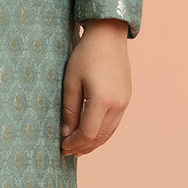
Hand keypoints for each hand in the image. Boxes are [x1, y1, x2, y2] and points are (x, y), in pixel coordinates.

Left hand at [60, 19, 131, 155]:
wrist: (108, 36)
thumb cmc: (85, 55)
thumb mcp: (71, 82)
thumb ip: (69, 110)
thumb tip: (65, 134)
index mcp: (102, 101)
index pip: (87, 133)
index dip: (74, 143)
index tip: (61, 146)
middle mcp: (117, 105)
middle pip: (99, 136)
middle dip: (82, 146)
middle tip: (67, 152)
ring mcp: (124, 102)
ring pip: (109, 132)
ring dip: (93, 143)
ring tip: (78, 148)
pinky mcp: (126, 98)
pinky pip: (114, 123)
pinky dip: (102, 132)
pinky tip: (91, 134)